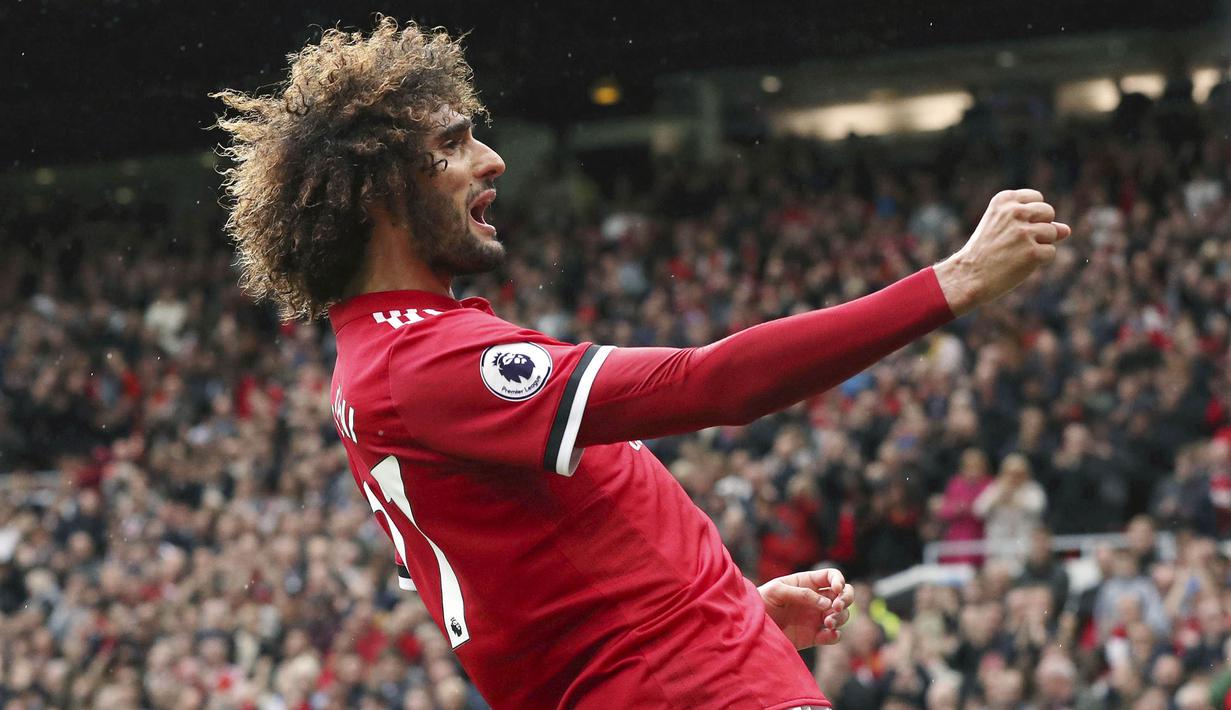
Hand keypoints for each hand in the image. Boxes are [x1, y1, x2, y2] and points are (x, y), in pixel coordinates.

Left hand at [759, 568, 853, 648]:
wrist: (751, 627)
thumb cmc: (761, 602)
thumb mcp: (777, 591)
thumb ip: (801, 594)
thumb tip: (826, 603)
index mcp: (807, 583)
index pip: (831, 576)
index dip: (839, 580)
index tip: (837, 589)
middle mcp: (816, 599)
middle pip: (843, 595)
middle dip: (846, 599)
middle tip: (836, 607)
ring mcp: (816, 618)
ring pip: (842, 615)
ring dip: (840, 618)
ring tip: (827, 623)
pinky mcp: (814, 636)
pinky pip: (833, 636)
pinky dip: (835, 636)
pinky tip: (828, 634)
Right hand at [933, 189, 1071, 315]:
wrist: (967, 276)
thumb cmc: (984, 251)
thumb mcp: (1003, 228)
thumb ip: (1034, 223)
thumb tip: (1067, 230)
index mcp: (1004, 200)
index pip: (1037, 198)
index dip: (1031, 215)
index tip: (1013, 227)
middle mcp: (1014, 212)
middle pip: (1048, 212)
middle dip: (1040, 226)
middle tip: (1016, 241)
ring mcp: (1024, 233)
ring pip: (1052, 233)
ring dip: (1040, 244)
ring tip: (1016, 253)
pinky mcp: (1032, 252)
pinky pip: (1050, 253)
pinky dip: (1039, 261)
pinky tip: (1020, 264)